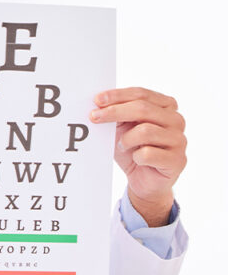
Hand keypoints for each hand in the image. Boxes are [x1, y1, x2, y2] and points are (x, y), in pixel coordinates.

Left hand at [90, 87, 186, 226]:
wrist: (144, 180)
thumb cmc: (133, 149)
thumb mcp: (122, 127)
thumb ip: (117, 113)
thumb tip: (99, 103)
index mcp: (166, 106)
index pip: (141, 94)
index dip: (118, 95)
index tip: (97, 100)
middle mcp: (176, 120)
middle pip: (143, 109)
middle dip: (114, 112)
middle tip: (94, 117)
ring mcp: (179, 140)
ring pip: (145, 131)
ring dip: (126, 139)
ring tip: (123, 146)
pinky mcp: (177, 160)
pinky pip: (148, 154)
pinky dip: (136, 157)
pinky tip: (137, 159)